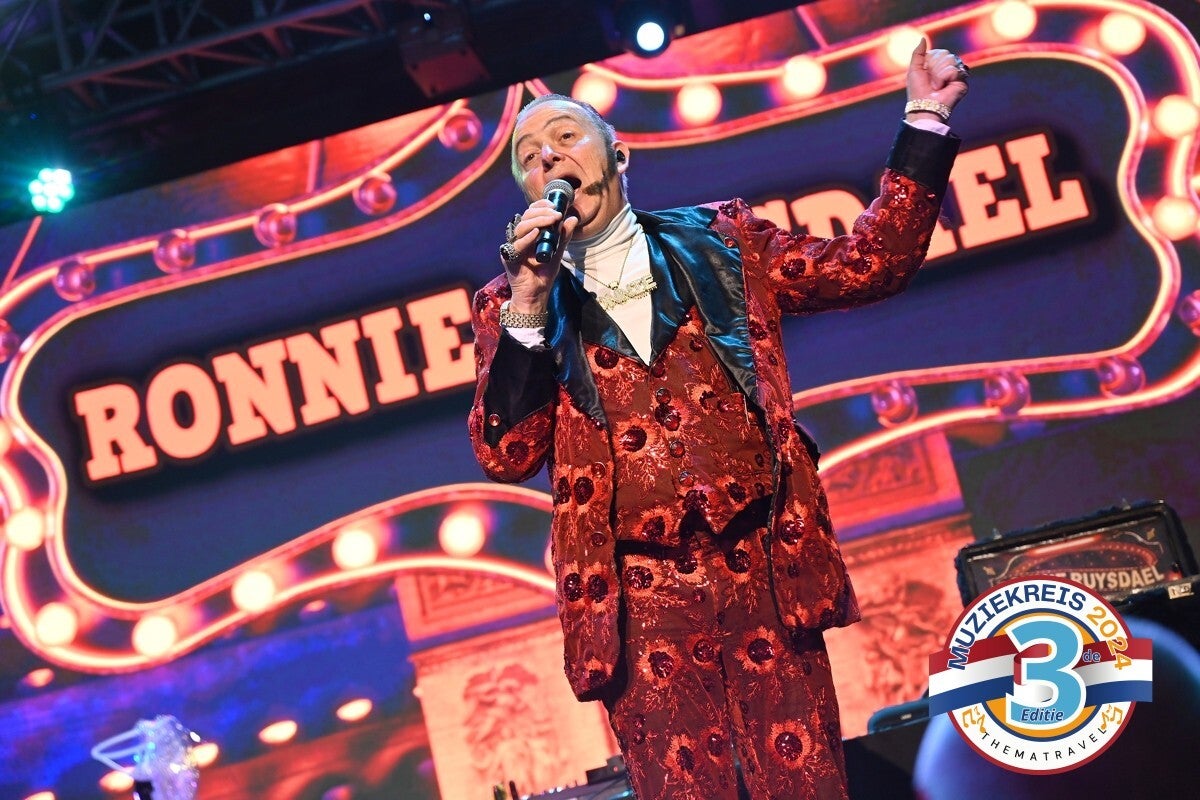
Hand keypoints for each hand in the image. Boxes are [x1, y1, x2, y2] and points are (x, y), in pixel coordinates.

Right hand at [500, 199, 578, 313]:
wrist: (537, 295)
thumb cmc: (544, 275)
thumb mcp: (557, 252)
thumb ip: (562, 236)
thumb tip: (572, 218)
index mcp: (529, 234)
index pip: (531, 213)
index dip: (541, 205)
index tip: (554, 203)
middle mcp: (519, 238)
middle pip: (526, 217)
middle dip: (542, 212)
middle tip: (556, 213)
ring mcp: (513, 248)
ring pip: (521, 227)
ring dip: (537, 221)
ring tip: (552, 220)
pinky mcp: (509, 258)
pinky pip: (516, 245)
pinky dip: (527, 238)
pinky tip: (537, 233)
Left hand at [906, 39, 968, 116]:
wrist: (924, 106)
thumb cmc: (917, 90)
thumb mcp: (914, 69)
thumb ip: (918, 53)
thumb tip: (923, 38)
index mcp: (937, 65)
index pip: (939, 52)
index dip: (930, 61)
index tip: (925, 73)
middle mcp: (948, 69)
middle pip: (945, 54)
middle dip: (935, 67)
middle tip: (931, 81)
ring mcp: (956, 75)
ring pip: (951, 59)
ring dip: (939, 73)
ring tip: (937, 85)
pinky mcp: (962, 81)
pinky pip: (955, 69)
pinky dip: (946, 76)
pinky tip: (944, 86)